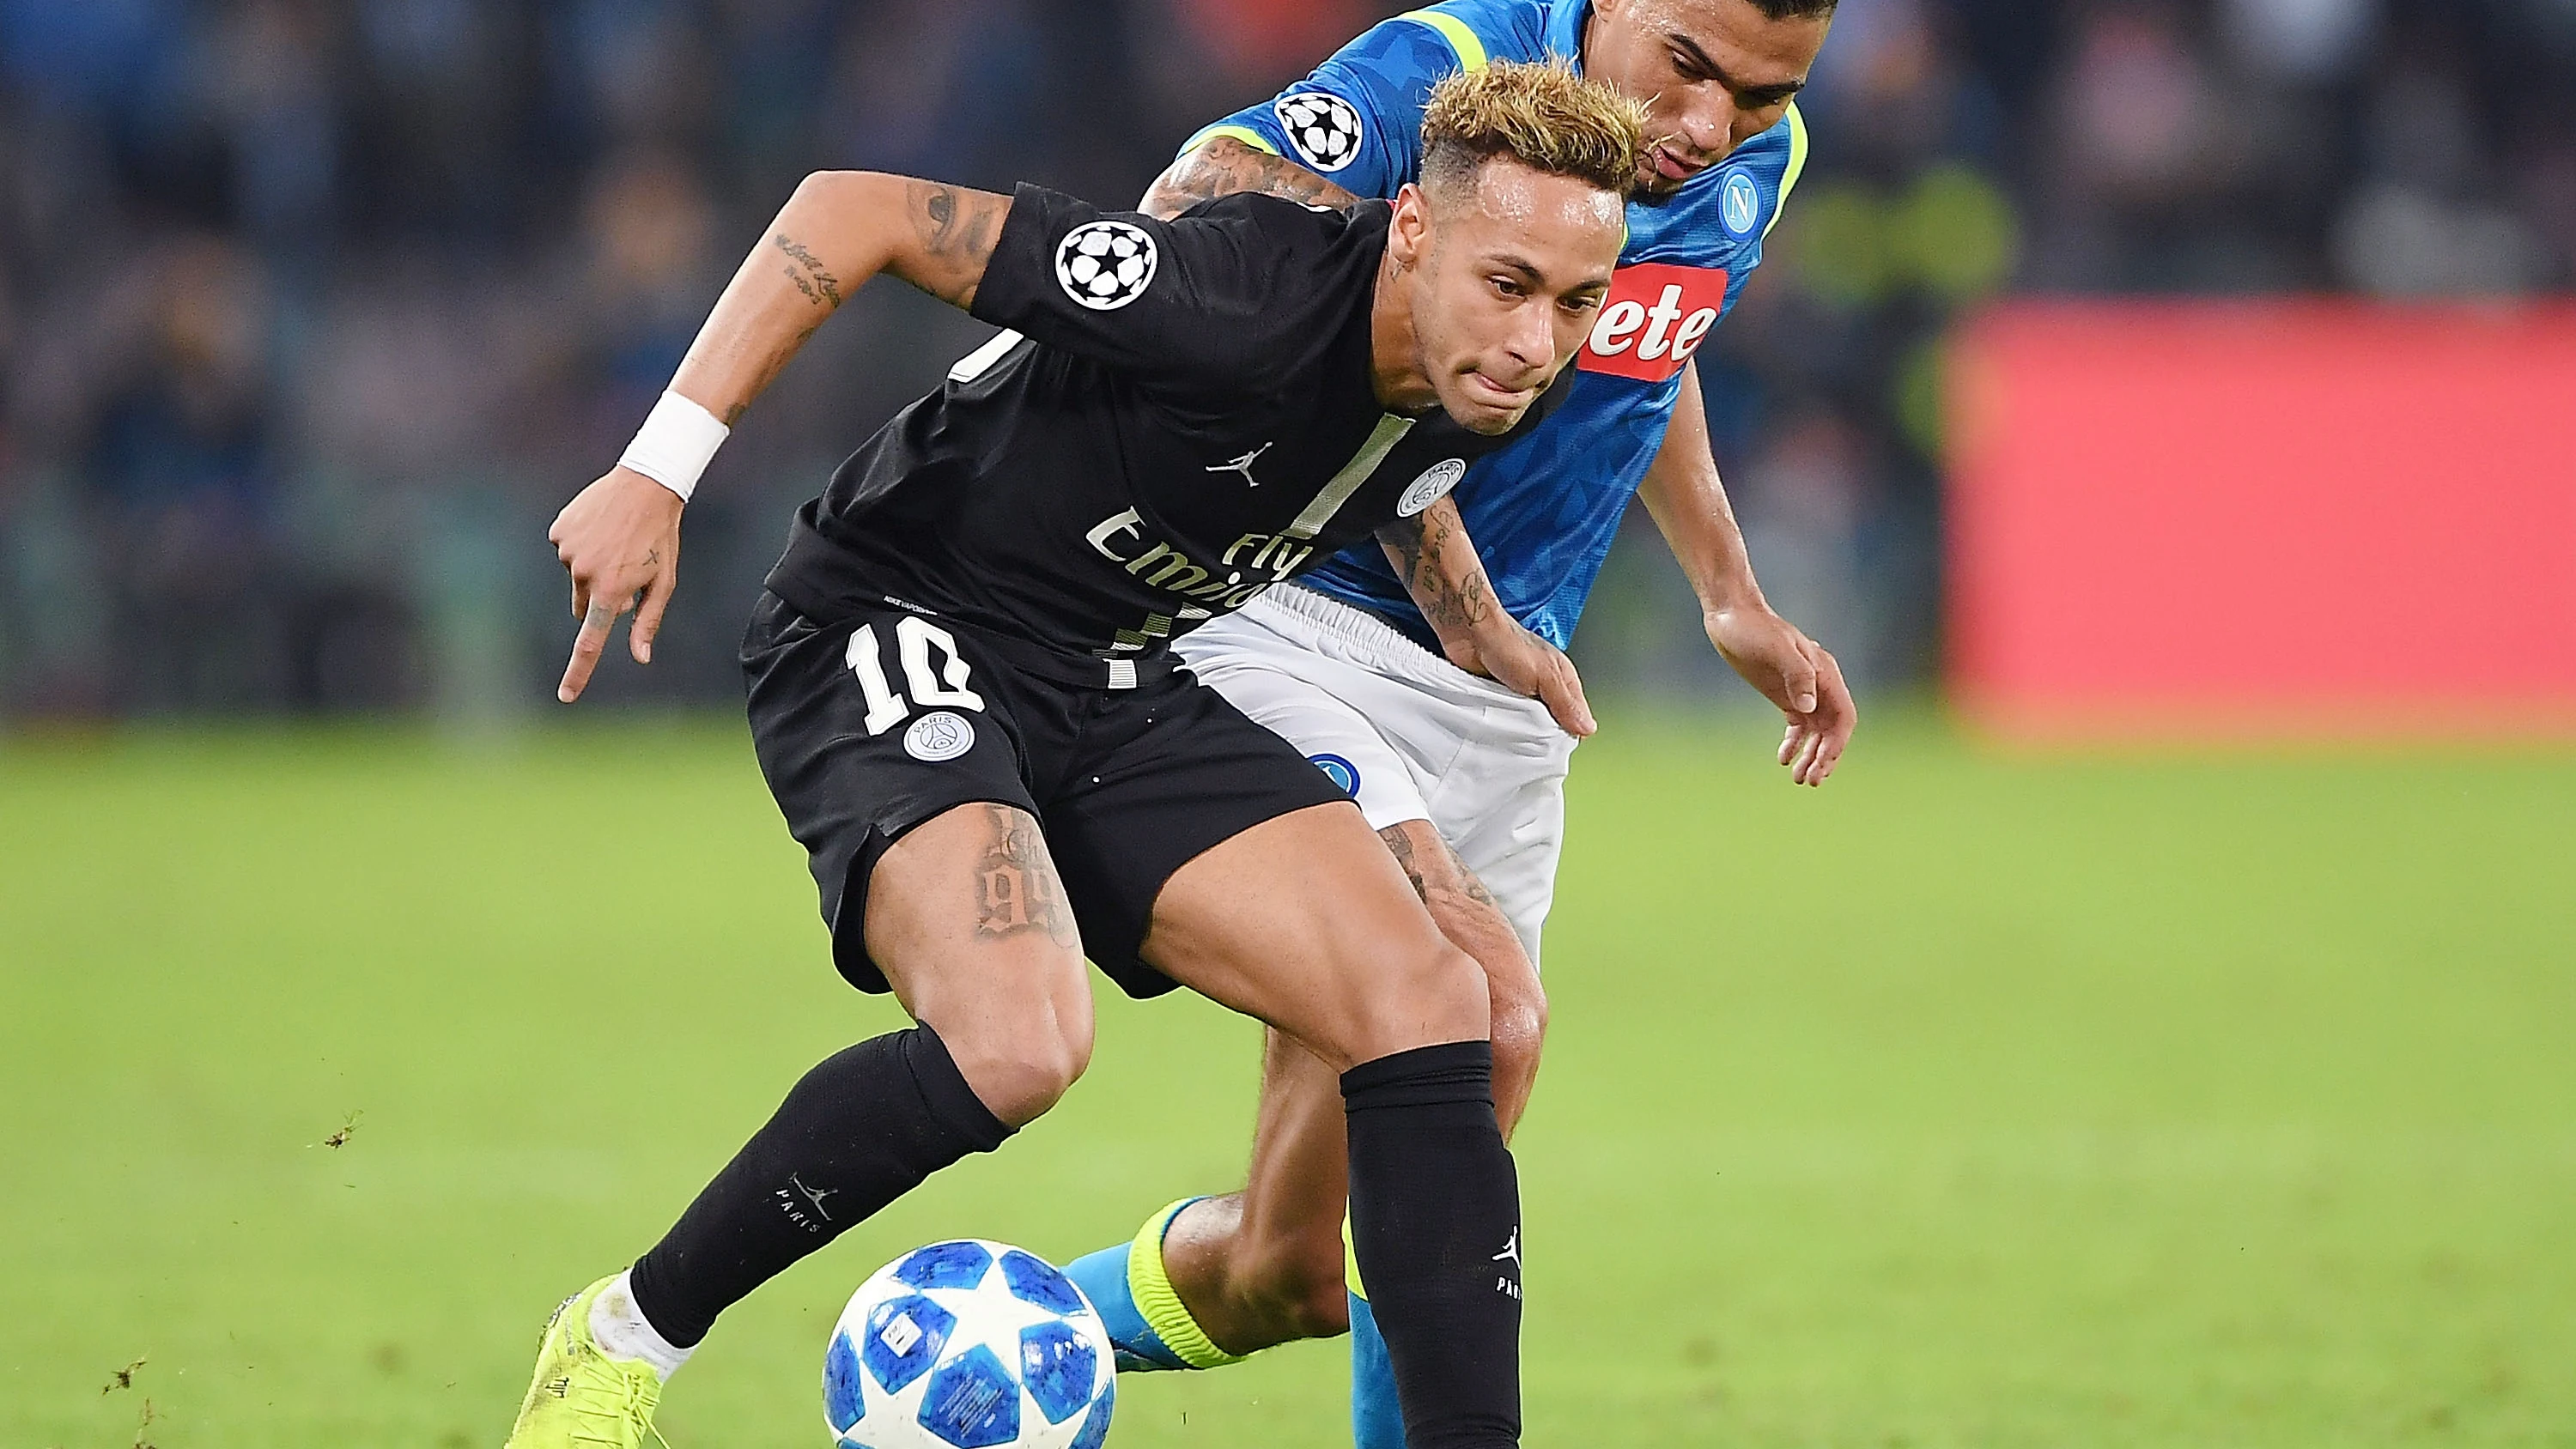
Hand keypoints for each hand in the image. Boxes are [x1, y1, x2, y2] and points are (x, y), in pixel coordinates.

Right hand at [548, 467, 683, 702]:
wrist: (646, 484)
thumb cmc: (660, 538)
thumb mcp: (663, 582)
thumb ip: (648, 621)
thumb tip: (641, 657)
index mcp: (613, 591)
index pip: (592, 642)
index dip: (578, 672)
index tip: (566, 696)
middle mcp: (585, 575)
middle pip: (585, 605)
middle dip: (601, 596)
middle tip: (625, 567)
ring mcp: (568, 551)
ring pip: (576, 575)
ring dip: (592, 566)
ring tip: (616, 539)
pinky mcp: (559, 531)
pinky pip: (567, 548)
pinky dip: (581, 543)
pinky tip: (600, 525)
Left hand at [1452, 622, 1596, 738]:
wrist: (1468, 633)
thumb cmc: (1508, 644)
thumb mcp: (1545, 676)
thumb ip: (1565, 702)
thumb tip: (1587, 728)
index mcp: (1562, 679)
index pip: (1575, 717)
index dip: (1567, 733)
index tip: (1554, 750)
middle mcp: (1543, 688)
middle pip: (1550, 723)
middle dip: (1540, 735)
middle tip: (1530, 745)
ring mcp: (1519, 694)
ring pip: (1525, 724)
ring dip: (1517, 731)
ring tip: (1510, 737)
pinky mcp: (1497, 698)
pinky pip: (1503, 720)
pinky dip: (1500, 725)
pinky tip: (1494, 729)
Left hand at [1705, 603, 1855, 785]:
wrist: (1731, 616)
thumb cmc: (1753, 629)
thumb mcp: (1775, 649)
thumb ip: (1797, 676)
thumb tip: (1810, 708)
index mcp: (1825, 673)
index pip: (1843, 716)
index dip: (1837, 744)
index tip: (1822, 764)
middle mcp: (1819, 685)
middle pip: (1832, 729)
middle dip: (1824, 757)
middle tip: (1808, 781)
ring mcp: (1802, 691)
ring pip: (1817, 732)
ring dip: (1811, 755)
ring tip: (1798, 778)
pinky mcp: (1785, 695)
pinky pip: (1798, 726)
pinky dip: (1794, 744)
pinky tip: (1783, 759)